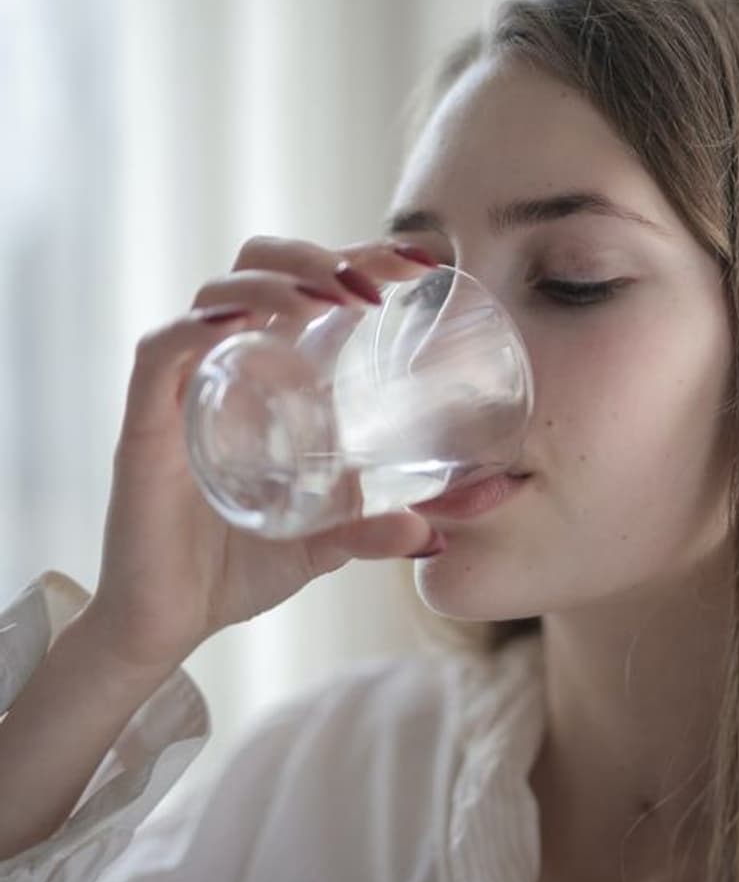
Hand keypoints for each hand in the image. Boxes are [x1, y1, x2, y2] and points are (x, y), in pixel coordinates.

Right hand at [82, 235, 440, 674]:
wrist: (169, 625)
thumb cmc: (241, 566)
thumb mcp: (330, 542)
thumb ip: (380, 528)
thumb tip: (450, 527)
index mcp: (273, 375)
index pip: (312, 286)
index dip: (362, 257)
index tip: (420, 263)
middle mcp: (229, 366)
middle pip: (260, 266)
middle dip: (318, 256)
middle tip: (374, 285)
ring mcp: (186, 390)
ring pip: (217, 294)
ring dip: (276, 281)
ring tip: (330, 299)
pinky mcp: (145, 425)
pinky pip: (161, 353)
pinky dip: (197, 327)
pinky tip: (242, 322)